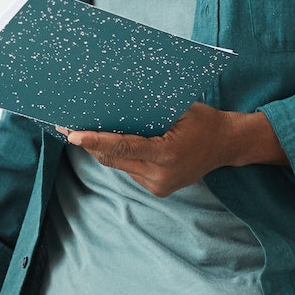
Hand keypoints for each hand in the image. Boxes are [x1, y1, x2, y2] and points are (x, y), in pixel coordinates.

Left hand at [61, 104, 287, 196]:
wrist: (227, 145)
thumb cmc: (203, 120)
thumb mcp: (178, 109)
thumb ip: (148, 113)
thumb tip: (113, 105)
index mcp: (166, 154)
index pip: (122, 147)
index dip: (95, 140)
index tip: (73, 134)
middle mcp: (160, 175)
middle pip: (113, 159)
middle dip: (90, 144)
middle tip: (67, 127)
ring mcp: (159, 186)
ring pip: (119, 166)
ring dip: (102, 151)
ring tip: (81, 132)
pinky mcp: (158, 189)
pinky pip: (130, 170)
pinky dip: (118, 157)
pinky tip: (106, 143)